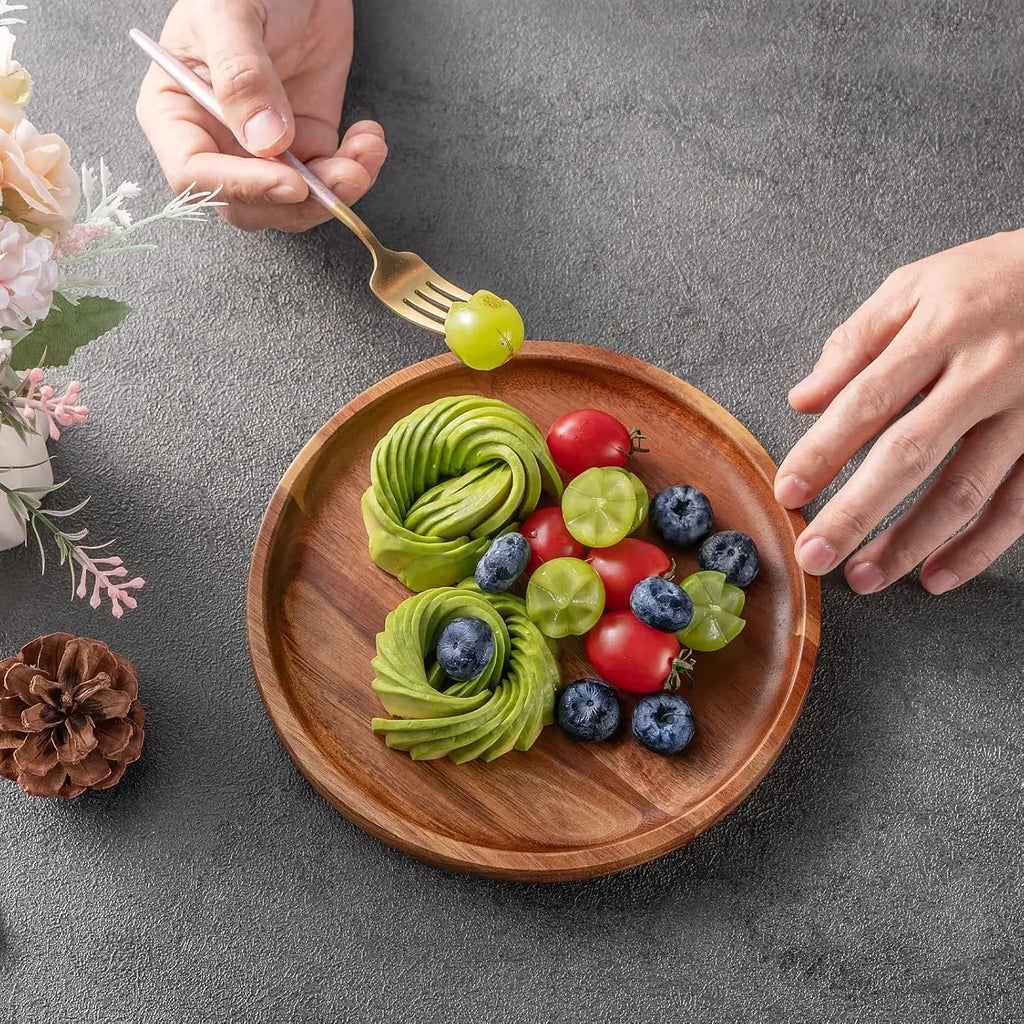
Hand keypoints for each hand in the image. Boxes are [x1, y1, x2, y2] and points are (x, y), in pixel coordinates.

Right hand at [135, 0, 386, 231]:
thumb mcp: (231, 14)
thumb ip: (241, 76)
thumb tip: (262, 140)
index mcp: (177, 114)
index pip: (196, 176)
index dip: (244, 188)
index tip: (289, 182)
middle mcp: (218, 141)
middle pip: (249, 205)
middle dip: (298, 202)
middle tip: (340, 177)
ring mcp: (264, 149)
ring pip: (294, 204)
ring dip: (335, 192)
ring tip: (364, 153)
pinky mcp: (307, 143)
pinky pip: (330, 179)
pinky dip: (357, 170)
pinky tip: (370, 140)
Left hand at [776, 230, 1023, 594]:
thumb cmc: (988, 281)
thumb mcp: (914, 287)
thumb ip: (855, 343)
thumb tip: (803, 400)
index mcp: (940, 329)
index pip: (868, 399)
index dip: (824, 450)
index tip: (788, 491)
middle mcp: (986, 372)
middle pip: (911, 454)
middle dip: (856, 512)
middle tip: (814, 554)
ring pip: (965, 490)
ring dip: (911, 542)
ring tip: (864, 577)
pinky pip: (1018, 505)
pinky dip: (978, 548)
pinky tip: (936, 575)